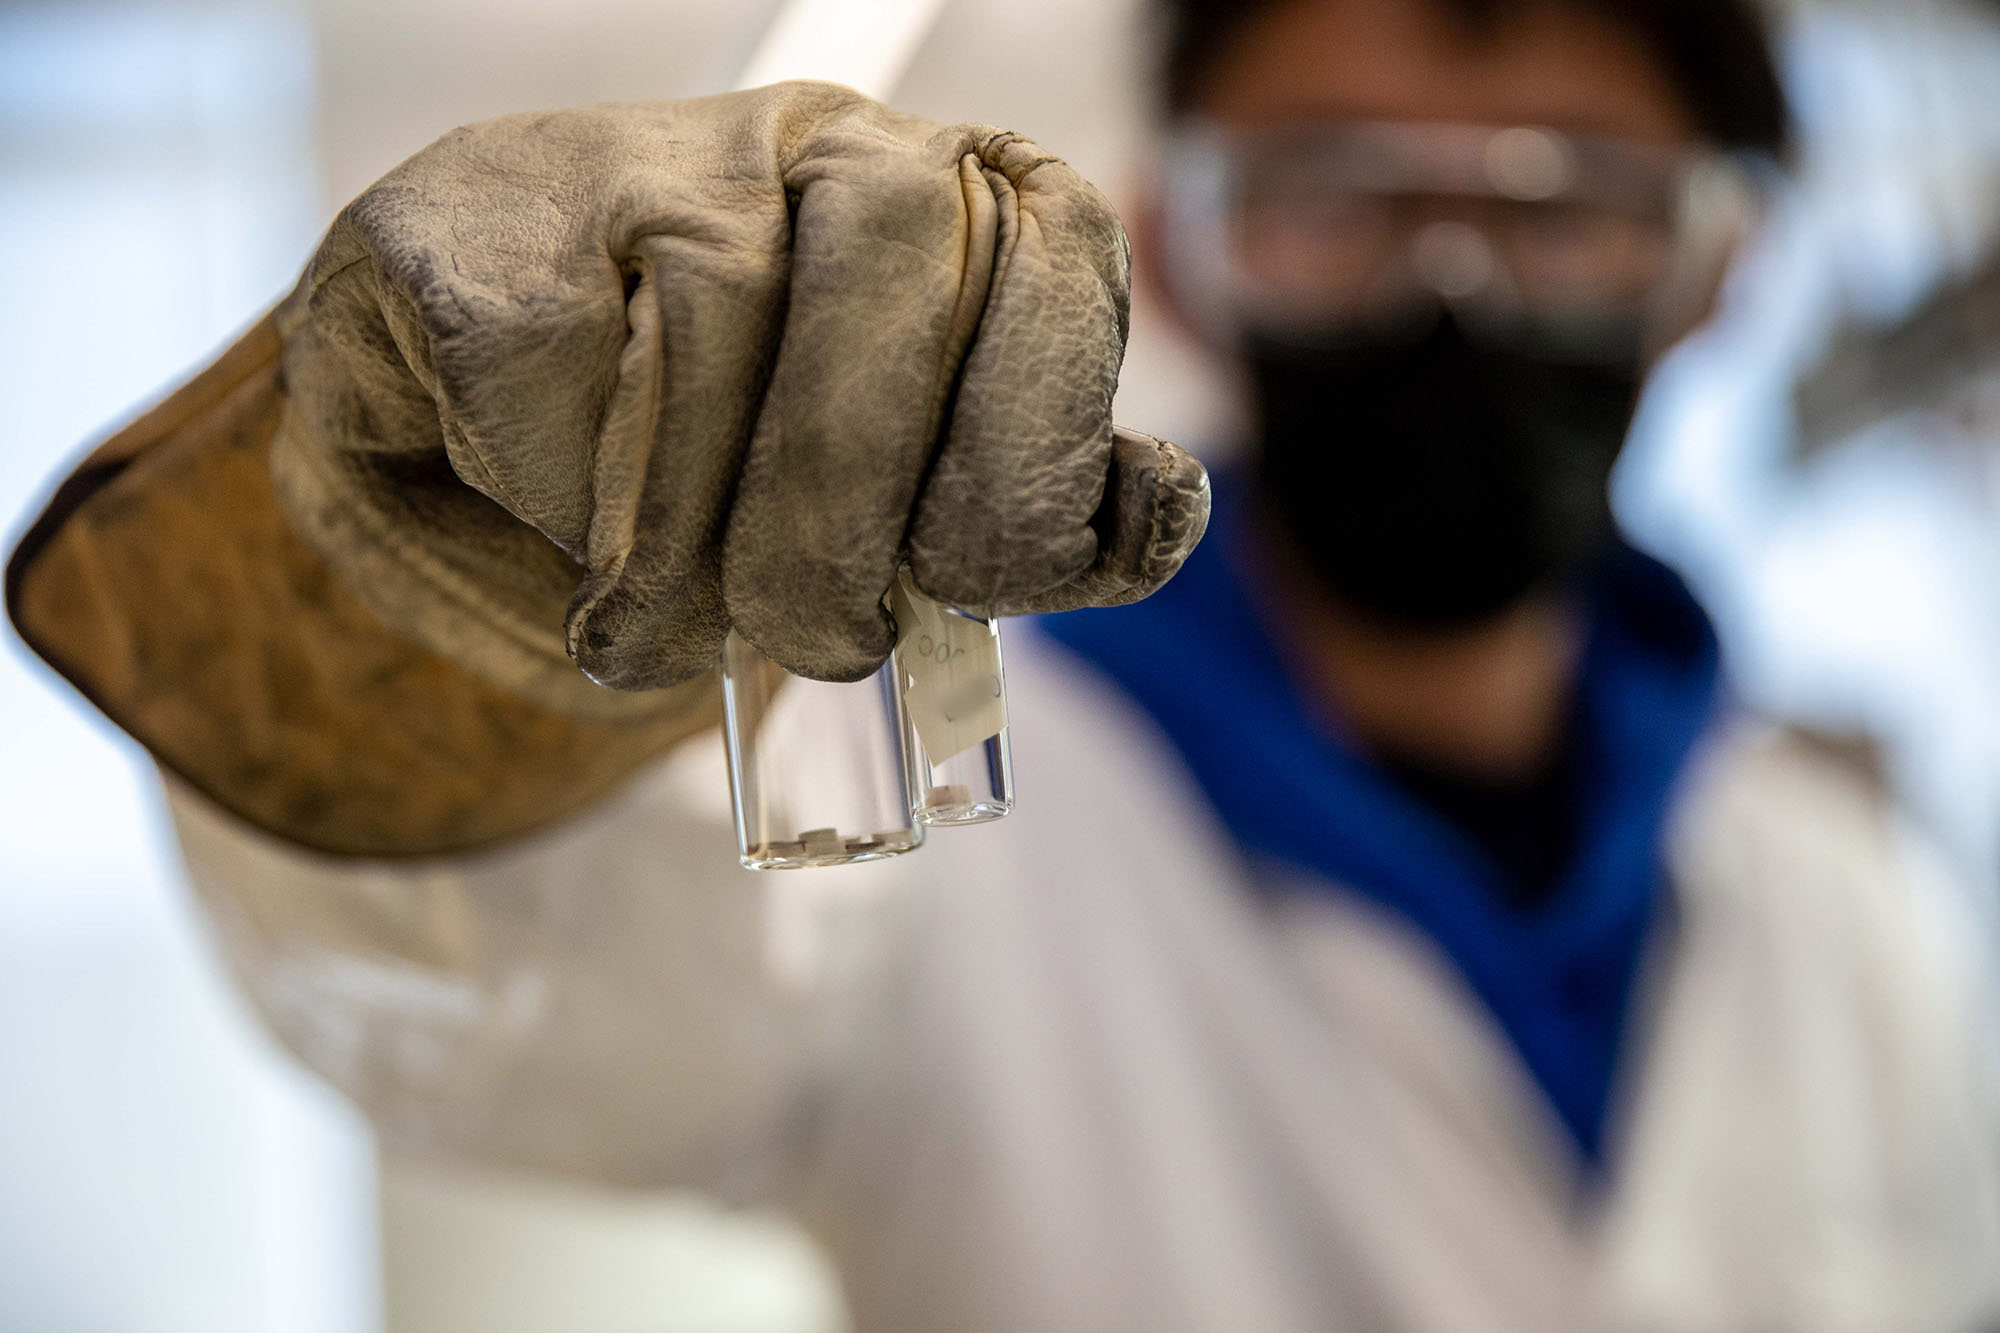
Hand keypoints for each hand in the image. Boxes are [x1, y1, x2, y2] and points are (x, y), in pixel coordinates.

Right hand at [274, 81, 1208, 694]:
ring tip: (666, 628)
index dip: (1031, 434)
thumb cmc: (726, 482)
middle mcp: (818, 146)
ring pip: (716, 329)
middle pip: (889, 286)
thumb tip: (1159, 502)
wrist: (476, 447)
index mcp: (954, 207)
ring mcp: (643, 160)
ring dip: (694, 540)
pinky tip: (565, 543)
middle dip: (852, 518)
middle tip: (819, 642)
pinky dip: (565, 509)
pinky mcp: (477, 219)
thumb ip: (1025, 510)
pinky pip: (554, 375)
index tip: (977, 572)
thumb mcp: (900, 503)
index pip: (1059, 252)